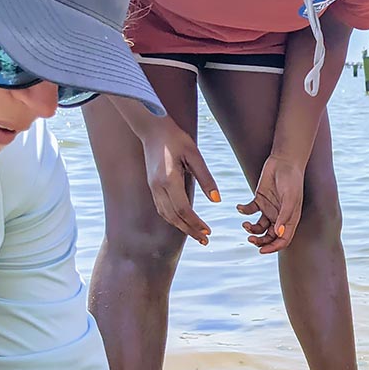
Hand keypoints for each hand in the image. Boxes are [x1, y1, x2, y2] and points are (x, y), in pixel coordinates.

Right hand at [140, 125, 219, 244]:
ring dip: (181, 227)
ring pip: (166, 215)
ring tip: (197, 235)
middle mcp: (158, 187)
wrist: (153, 129)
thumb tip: (216, 200)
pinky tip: (184, 223)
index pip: (182, 209)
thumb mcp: (195, 155)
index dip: (195, 223)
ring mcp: (153, 187)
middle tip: (205, 240)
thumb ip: (206, 178)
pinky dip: (173, 219)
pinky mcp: (152, 186)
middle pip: (174, 216)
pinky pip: (162, 208)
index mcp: (168, 179)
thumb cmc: (176, 139)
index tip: (208, 231)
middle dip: (190, 230)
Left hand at [237, 155, 303, 253]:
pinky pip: (250, 210)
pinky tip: (239, 207)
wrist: (284, 161)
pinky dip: (243, 211)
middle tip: (250, 239)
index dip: (273, 247)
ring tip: (245, 224)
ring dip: (251, 229)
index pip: (283, 239)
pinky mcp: (260, 199)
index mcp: (290, 219)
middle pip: (270, 236)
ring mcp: (269, 208)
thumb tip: (278, 233)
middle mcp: (280, 216)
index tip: (262, 251)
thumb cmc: (291, 179)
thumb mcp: (290, 198)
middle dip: (260, 241)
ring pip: (259, 227)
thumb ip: (285, 216)